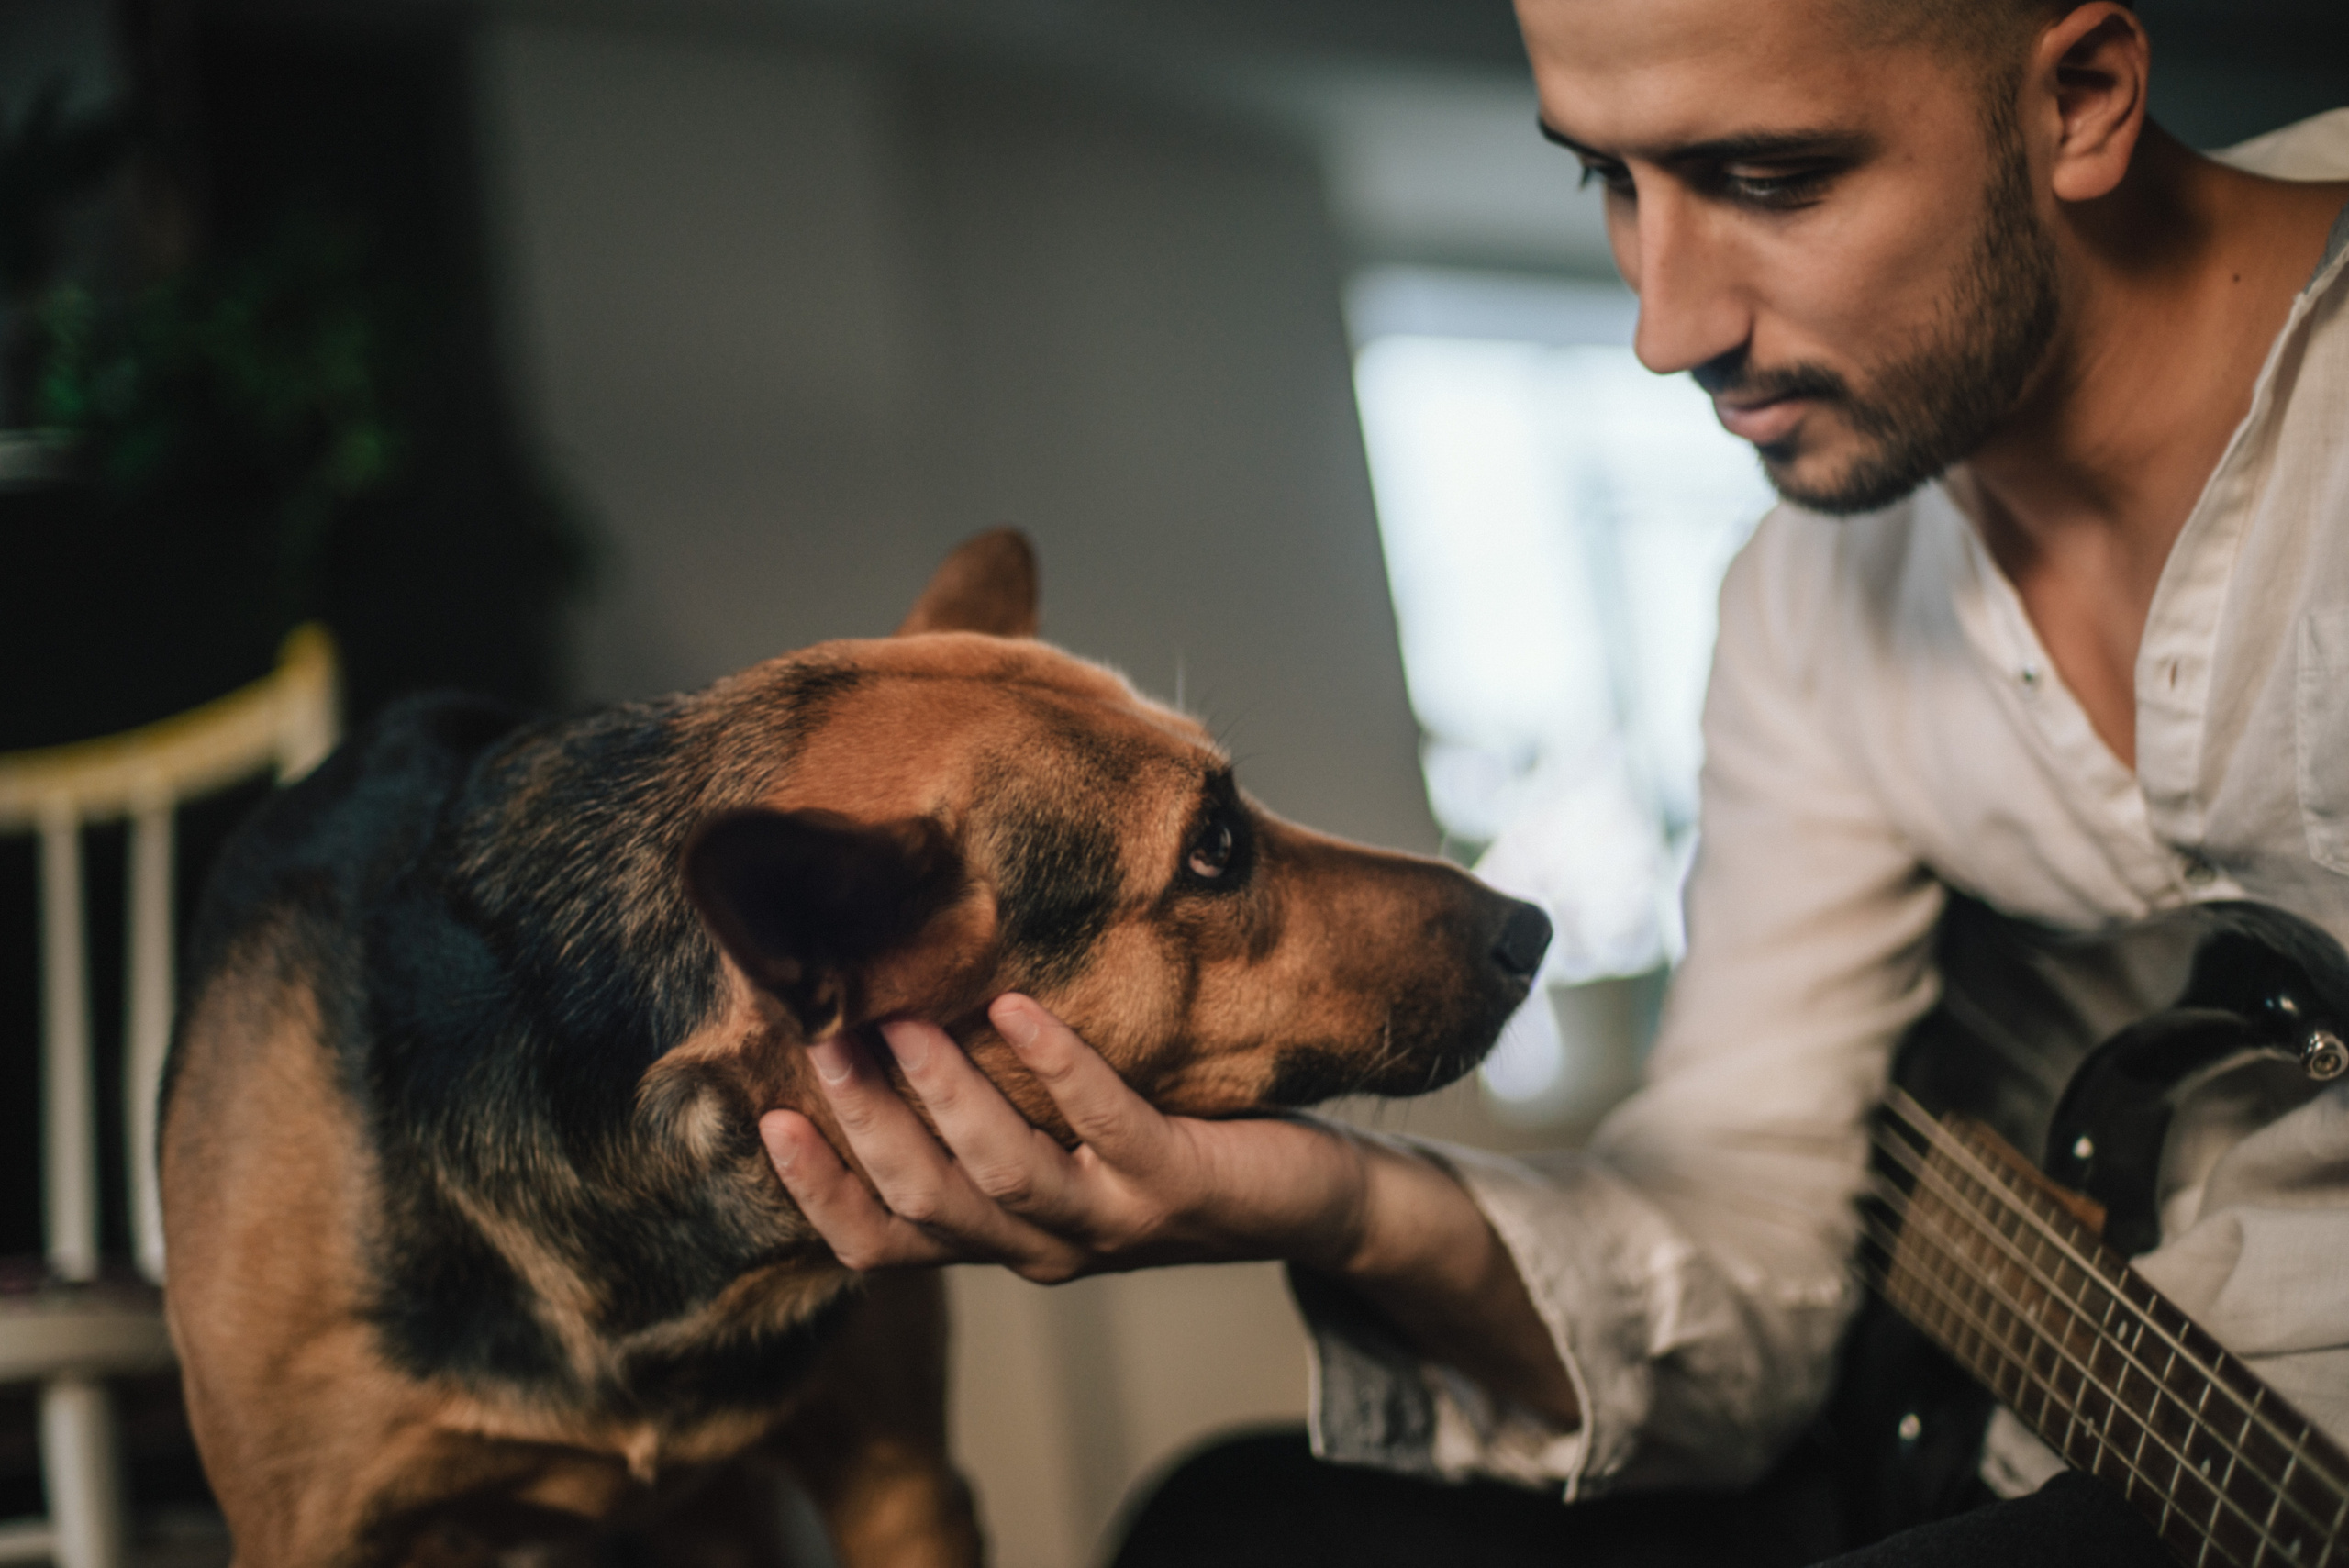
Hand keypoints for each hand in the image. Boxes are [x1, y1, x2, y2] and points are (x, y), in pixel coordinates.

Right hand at [759, 995, 1371, 1282]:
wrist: (1314, 1201)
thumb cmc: (1171, 1153)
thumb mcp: (1064, 1142)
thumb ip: (990, 1113)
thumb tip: (893, 1021)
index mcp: (1006, 1241)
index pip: (886, 1244)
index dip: (822, 1193)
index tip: (768, 1121)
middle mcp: (1047, 1249)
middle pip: (931, 1204)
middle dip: (869, 1124)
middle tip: (823, 1039)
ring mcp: (1115, 1221)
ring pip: (1004, 1176)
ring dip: (946, 1098)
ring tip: (903, 1021)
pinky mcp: (1180, 1183)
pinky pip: (1108, 1127)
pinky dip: (1057, 1069)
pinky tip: (1017, 1008)